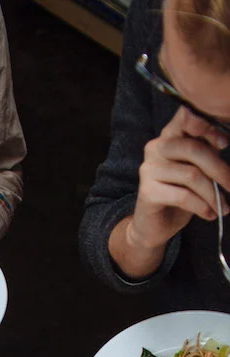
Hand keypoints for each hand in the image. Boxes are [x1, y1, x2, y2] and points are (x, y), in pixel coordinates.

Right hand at [130, 106, 229, 251]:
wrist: (154, 226)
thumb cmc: (179, 194)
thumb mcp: (196, 168)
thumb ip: (206, 151)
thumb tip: (223, 141)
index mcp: (169, 135)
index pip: (186, 117)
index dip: (206, 126)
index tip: (224, 143)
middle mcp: (155, 147)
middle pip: (194, 150)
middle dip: (219, 170)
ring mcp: (149, 169)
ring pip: (192, 176)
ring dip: (212, 195)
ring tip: (223, 207)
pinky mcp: (147, 191)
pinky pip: (183, 196)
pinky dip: (201, 207)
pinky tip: (209, 214)